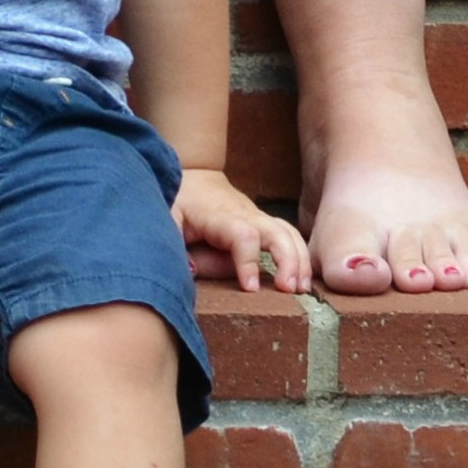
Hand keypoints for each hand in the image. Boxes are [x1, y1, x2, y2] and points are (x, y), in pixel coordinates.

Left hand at [177, 164, 311, 294]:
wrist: (194, 177)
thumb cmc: (178, 198)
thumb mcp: (166, 215)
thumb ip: (172, 242)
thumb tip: (189, 271)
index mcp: (219, 215)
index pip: (243, 235)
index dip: (249, 261)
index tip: (251, 288)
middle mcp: (246, 214)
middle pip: (277, 232)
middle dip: (288, 260)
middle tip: (289, 290)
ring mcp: (258, 218)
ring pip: (289, 233)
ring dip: (300, 261)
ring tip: (301, 290)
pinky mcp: (263, 225)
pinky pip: (289, 237)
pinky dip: (301, 257)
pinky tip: (302, 281)